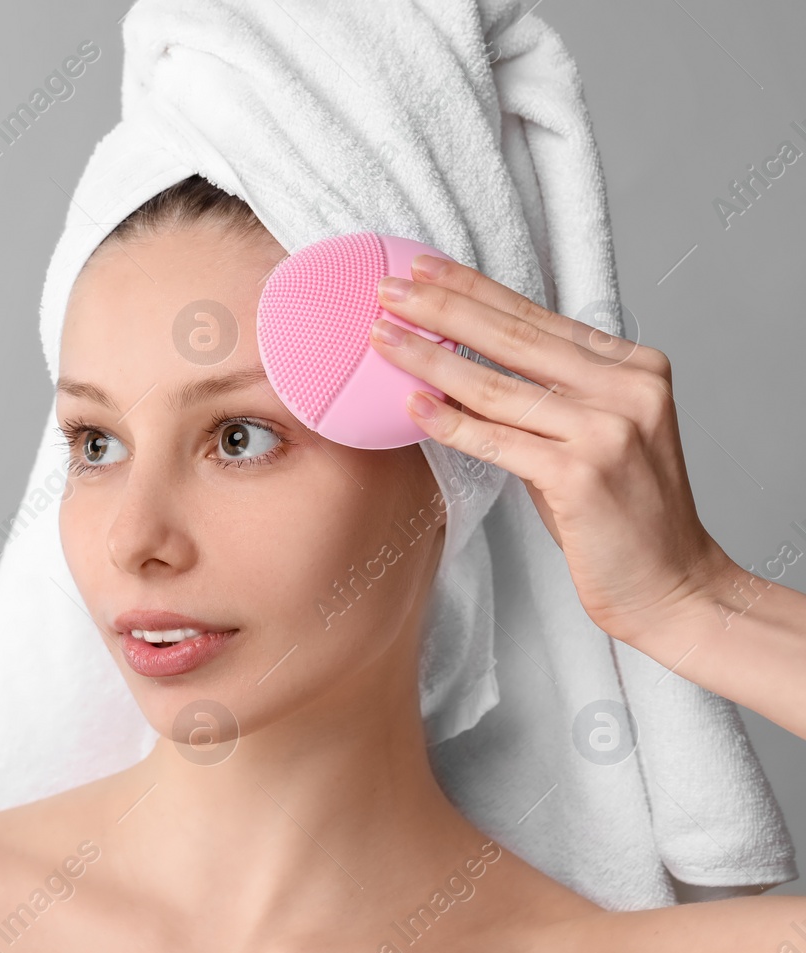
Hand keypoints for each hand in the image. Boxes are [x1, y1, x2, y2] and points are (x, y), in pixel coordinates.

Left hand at [367, 254, 732, 647]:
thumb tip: (462, 365)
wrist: (671, 584)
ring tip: (382, 339)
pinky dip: (450, 423)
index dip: (474, 289)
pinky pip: (497, 440)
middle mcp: (627, 387)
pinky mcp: (582, 474)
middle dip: (442, 309)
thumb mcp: (590, 435)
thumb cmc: (618, 514)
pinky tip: (412, 405)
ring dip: (430, 360)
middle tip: (388, 289)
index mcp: (633, 367)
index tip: (422, 268)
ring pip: (496, 386)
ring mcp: (608, 429)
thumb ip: (543, 397)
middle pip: (513, 338)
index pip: (536, 318)